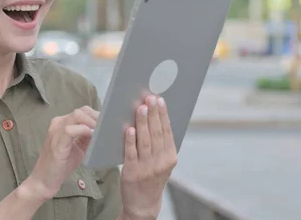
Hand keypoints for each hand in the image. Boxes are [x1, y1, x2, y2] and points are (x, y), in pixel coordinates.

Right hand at [26, 106, 98, 200]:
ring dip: (92, 122)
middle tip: (107, 128)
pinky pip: (71, 130)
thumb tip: (102, 131)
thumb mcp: (79, 148)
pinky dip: (84, 130)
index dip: (96, 115)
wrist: (45, 180)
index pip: (82, 112)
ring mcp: (56, 132)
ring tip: (102, 131)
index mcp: (62, 123)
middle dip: (96, 117)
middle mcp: (58, 124)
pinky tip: (92, 136)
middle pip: (81, 111)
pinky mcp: (57, 143)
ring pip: (76, 116)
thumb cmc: (61, 165)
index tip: (108, 124)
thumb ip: (87, 138)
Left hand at [119, 95, 177, 219]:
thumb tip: (155, 116)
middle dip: (153, 113)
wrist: (143, 204)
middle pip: (157, 133)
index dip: (163, 114)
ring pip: (145, 141)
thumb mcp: (162, 162)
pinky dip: (130, 140)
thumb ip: (160, 143)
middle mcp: (161, 162)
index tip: (159, 99)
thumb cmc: (151, 177)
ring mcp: (147, 168)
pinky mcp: (132, 172)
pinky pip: (131, 153)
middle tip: (149, 97)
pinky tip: (129, 129)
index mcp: (170, 157)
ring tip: (141, 107)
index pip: (167, 131)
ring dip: (143, 123)